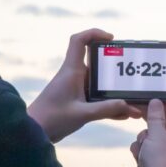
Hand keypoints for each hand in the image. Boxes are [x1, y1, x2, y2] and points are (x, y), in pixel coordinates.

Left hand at [27, 28, 141, 142]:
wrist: (33, 133)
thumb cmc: (51, 119)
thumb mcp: (82, 114)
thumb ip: (106, 109)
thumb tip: (130, 106)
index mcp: (71, 71)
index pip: (79, 41)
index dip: (94, 33)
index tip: (111, 39)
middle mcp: (73, 76)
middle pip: (96, 62)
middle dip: (114, 68)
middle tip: (130, 75)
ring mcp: (75, 88)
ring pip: (99, 83)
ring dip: (114, 90)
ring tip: (132, 101)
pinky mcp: (76, 100)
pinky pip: (96, 98)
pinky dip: (109, 104)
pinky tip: (123, 114)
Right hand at [129, 99, 165, 166]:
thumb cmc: (161, 158)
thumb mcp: (157, 132)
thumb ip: (155, 116)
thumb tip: (156, 102)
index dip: (161, 106)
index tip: (147, 100)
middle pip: (162, 124)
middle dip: (150, 126)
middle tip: (138, 115)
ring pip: (152, 136)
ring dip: (144, 140)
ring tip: (145, 147)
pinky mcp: (158, 161)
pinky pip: (147, 148)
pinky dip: (141, 151)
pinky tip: (140, 156)